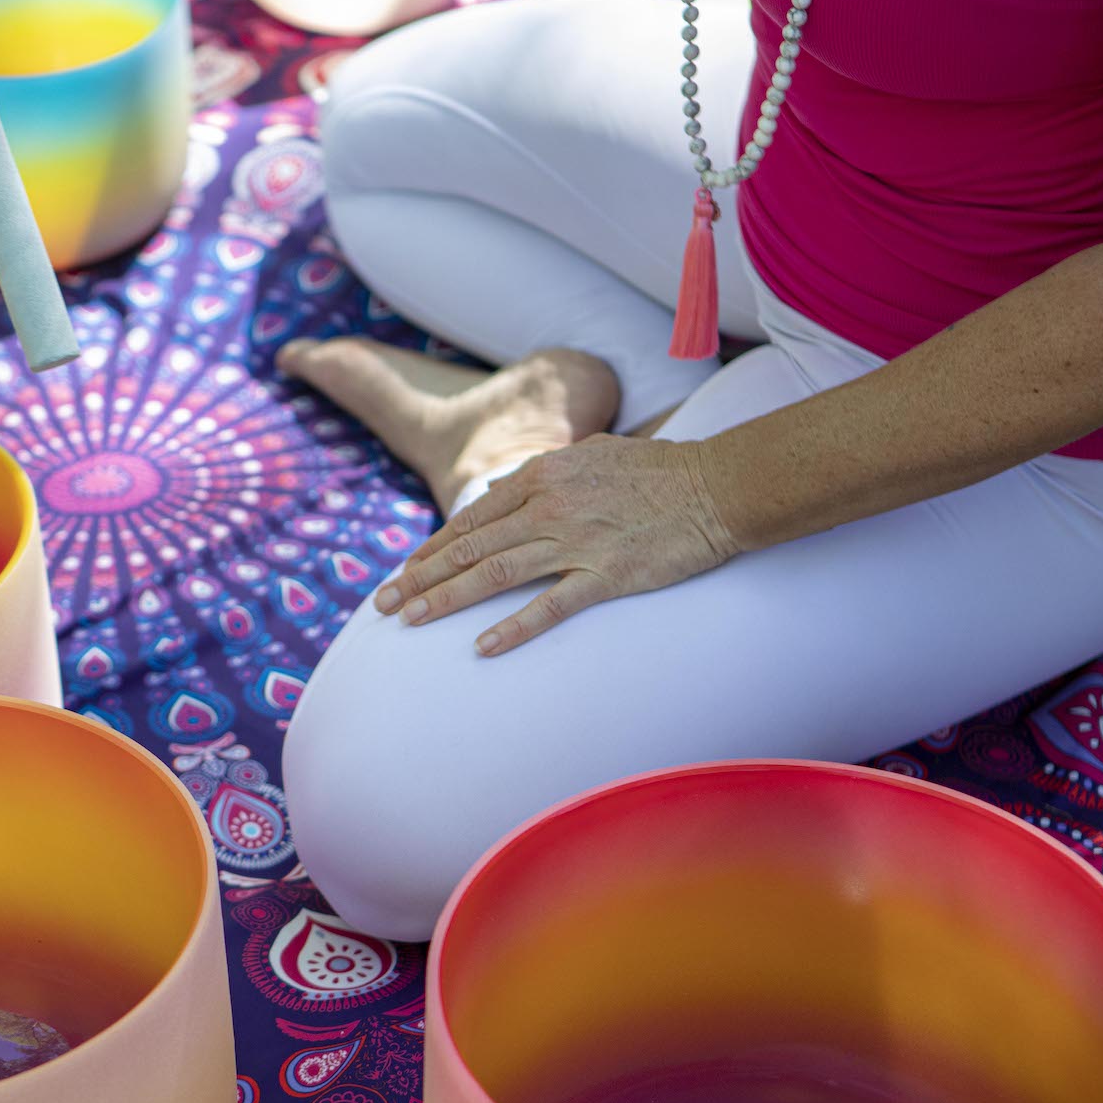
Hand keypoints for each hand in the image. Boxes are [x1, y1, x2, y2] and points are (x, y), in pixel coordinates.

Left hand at [376, 435, 740, 655]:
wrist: (718, 486)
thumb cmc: (657, 471)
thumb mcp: (590, 456)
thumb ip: (543, 475)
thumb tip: (502, 492)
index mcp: (542, 476)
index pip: (471, 518)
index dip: (432, 548)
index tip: (404, 572)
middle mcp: (550, 506)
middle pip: (470, 547)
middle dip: (420, 578)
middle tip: (384, 605)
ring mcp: (577, 541)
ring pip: (496, 573)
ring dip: (447, 599)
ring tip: (410, 622)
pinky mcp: (608, 575)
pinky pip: (551, 605)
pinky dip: (514, 627)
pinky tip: (482, 647)